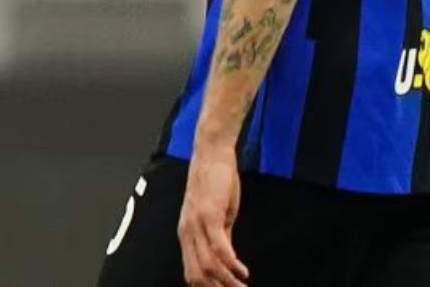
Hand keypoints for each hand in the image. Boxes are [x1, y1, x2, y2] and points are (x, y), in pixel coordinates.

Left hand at [179, 147, 247, 286]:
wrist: (211, 155)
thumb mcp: (217, 217)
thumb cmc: (214, 185)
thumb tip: (227, 260)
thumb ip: (219, 238)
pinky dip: (231, 264)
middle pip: (197, 275)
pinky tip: (242, 271)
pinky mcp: (209, 215)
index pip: (192, 273)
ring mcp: (196, 224)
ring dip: (228, 282)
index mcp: (187, 235)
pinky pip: (218, 247)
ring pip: (208, 266)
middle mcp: (187, 233)